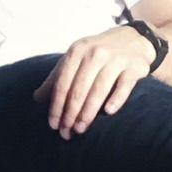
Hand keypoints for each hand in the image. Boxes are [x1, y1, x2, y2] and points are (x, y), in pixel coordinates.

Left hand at [33, 25, 156, 139]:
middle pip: (79, 89)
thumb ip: (57, 77)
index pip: (62, 83)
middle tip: (66, 133)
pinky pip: (124, 86)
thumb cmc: (99, 53)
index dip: (56, 106)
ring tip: (81, 129)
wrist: (135, 39)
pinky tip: (108, 112)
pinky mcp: (134, 67)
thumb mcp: (76, 59)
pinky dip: (116, 99)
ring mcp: (116, 59)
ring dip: (88, 112)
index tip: (53, 125)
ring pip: (99, 90)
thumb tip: (36, 98)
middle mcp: (95, 53)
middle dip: (70, 114)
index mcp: (77, 51)